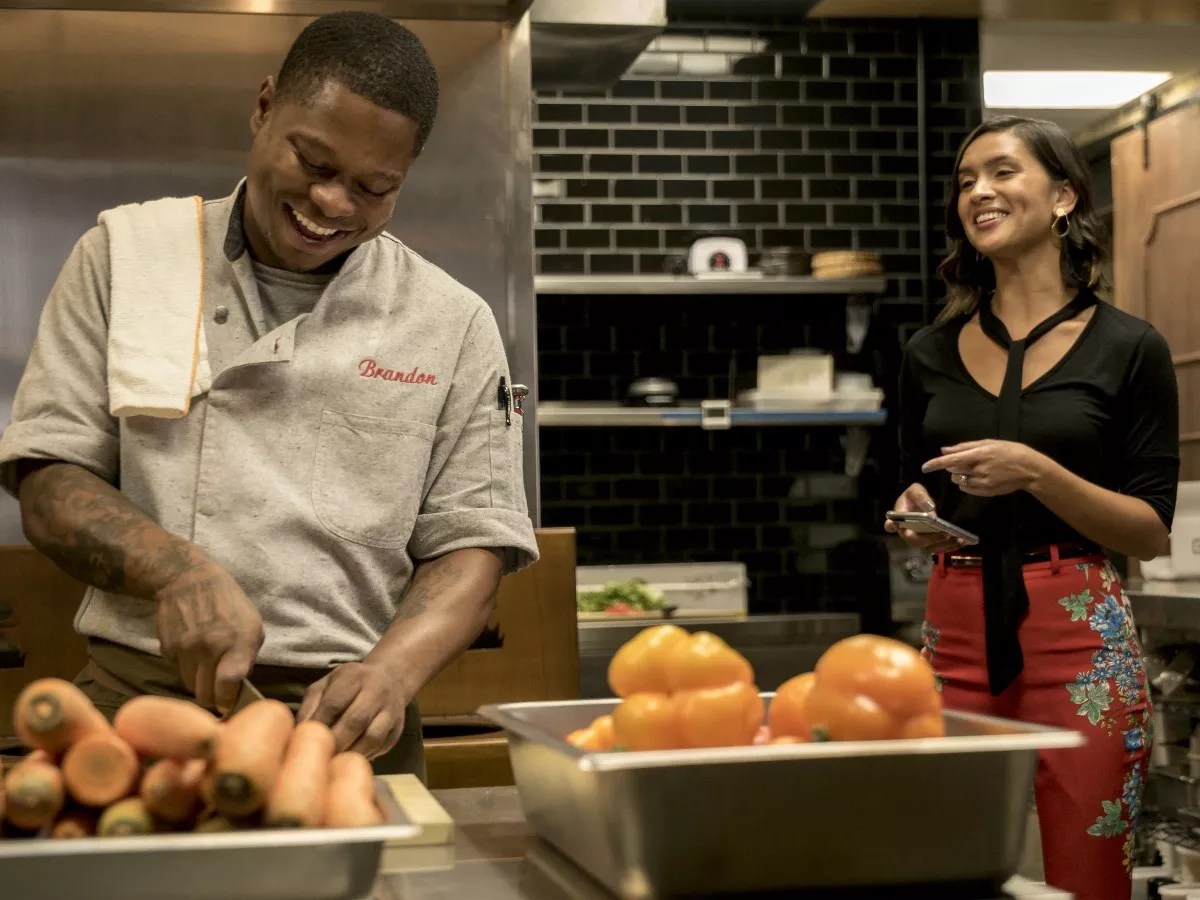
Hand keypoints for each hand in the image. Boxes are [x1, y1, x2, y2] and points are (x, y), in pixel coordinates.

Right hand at [155, 560, 263, 713]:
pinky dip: (184, 667)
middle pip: (205, 694)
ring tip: (205, 666)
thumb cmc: (229, 603)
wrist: (189, 580)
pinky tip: (191, 650)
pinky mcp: (167, 648)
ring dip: (198, 682)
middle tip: (216, 692)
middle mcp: (211, 646)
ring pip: (189, 685)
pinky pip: (177, 670)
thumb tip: (237, 686)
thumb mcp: (252, 624)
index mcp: (238, 640)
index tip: (229, 703)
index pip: (229, 684)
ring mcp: (186, 648)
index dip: (228, 700)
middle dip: (211, 698)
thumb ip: (247, 655)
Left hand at [297, 662, 405, 757]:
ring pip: (372, 737)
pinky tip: (348, 762)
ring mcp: (391, 711)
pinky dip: (362, 757)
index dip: (318, 725)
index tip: (303, 742)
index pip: (334, 703)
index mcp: (353, 677)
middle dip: (333, 743)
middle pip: (355, 721)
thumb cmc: (348, 685)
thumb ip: (310, 706)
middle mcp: (376, 691)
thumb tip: (298, 733)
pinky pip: (380, 747)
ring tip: (333, 764)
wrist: (390, 679)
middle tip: (316, 760)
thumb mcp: (326, 685)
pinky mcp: (398, 730)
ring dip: (350, 753)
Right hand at [883, 482, 963, 553]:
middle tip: (946, 534)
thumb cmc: (915, 496)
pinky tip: (962, 542)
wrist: (921, 501)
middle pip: (915, 541)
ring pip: (929, 548)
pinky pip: (938, 548)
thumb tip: (930, 509)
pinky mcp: (929, 542)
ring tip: (959, 540)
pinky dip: (950, 546)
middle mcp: (906, 533)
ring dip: (944, 546)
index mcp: (898, 519)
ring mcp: (918, 539)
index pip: (891, 525)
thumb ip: (920, 496)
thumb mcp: (915, 490)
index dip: (891, 526)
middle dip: (931, 539)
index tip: (896, 526)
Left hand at [921, 440, 1046, 497]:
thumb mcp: (989, 443)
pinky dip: (966, 484)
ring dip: (960, 475)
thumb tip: (945, 450)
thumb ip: (965, 447)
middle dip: (953, 467)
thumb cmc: (1010, 451)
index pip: (951, 460)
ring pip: (959, 481)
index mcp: (979, 454)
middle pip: (953, 471)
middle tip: (966, 462)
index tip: (924, 467)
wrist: (1030, 469)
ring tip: (975, 469)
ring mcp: (983, 482)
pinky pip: (967, 489)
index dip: (936, 464)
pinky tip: (978, 478)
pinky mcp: (986, 492)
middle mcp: (979, 469)